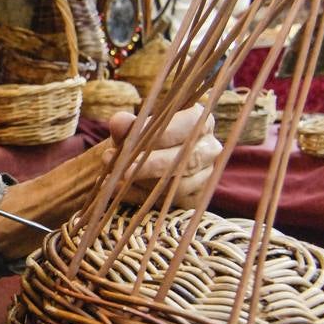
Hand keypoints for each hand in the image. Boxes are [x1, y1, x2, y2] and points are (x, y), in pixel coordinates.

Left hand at [102, 107, 220, 207]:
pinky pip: (168, 203)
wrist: (141, 159)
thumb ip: (127, 125)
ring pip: (179, 185)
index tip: (133, 141)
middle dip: (151, 165)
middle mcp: (209, 148)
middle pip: (187, 159)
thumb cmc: (142, 137)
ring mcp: (205, 175)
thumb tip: (119, 122)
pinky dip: (139, 196)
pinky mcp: (194, 198)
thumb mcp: (133, 128)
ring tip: (114, 177)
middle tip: (122, 168)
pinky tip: (117, 190)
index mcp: (200, 121)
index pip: (189, 125)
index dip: (161, 134)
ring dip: (143, 182)